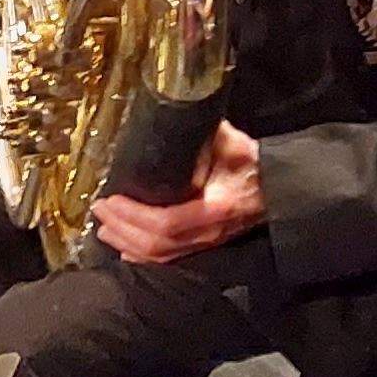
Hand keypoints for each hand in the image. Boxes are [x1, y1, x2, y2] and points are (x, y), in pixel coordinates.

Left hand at [90, 118, 266, 263]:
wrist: (277, 188)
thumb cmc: (253, 164)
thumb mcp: (231, 143)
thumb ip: (205, 135)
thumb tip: (175, 117)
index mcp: (215, 208)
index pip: (167, 222)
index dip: (135, 215)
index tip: (112, 198)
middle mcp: (208, 232)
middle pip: (157, 244)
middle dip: (123, 228)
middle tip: (99, 209)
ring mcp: (206, 243)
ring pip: (160, 255)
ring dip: (127, 243)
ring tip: (104, 228)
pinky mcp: (203, 245)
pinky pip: (168, 259)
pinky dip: (142, 256)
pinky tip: (126, 250)